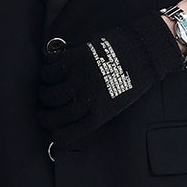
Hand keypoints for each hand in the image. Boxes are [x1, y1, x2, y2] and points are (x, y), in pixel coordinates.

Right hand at [37, 10, 186, 145]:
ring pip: (48, 93)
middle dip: (45, 115)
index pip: (68, 134)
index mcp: (99, 114)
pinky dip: (46, 72)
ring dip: (43, 93)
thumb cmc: (131, 78)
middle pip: (54, 115)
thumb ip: (93, 112)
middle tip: (43, 111)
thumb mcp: (115, 104)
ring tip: (45, 91)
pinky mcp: (75, 59)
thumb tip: (70, 118)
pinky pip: (49, 69)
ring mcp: (79, 78)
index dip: (57, 134)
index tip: (53, 131)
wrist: (142, 52)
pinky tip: (50, 72)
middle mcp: (87, 99)